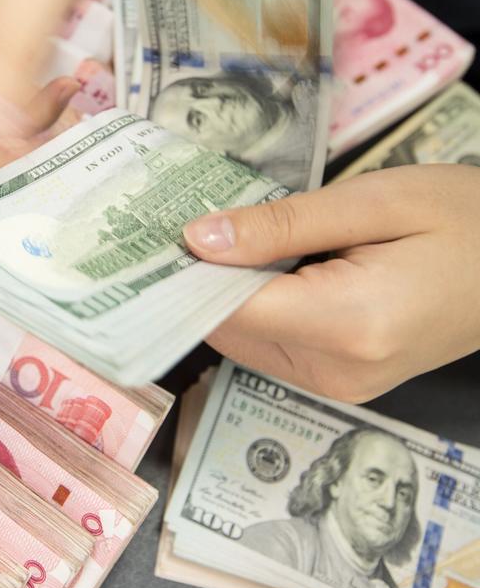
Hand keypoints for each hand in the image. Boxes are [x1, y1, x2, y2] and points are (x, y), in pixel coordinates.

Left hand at [183, 164, 479, 402]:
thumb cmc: (467, 219)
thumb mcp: (375, 202)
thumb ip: (281, 225)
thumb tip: (196, 240)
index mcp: (349, 325)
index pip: (226, 311)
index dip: (178, 277)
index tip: (140, 239)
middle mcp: (336, 372)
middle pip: (226, 330)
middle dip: (194, 282)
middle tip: (166, 225)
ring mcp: (340, 385)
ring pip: (241, 340)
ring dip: (221, 295)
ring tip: (212, 236)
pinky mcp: (342, 380)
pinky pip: (270, 344)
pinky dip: (252, 307)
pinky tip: (254, 266)